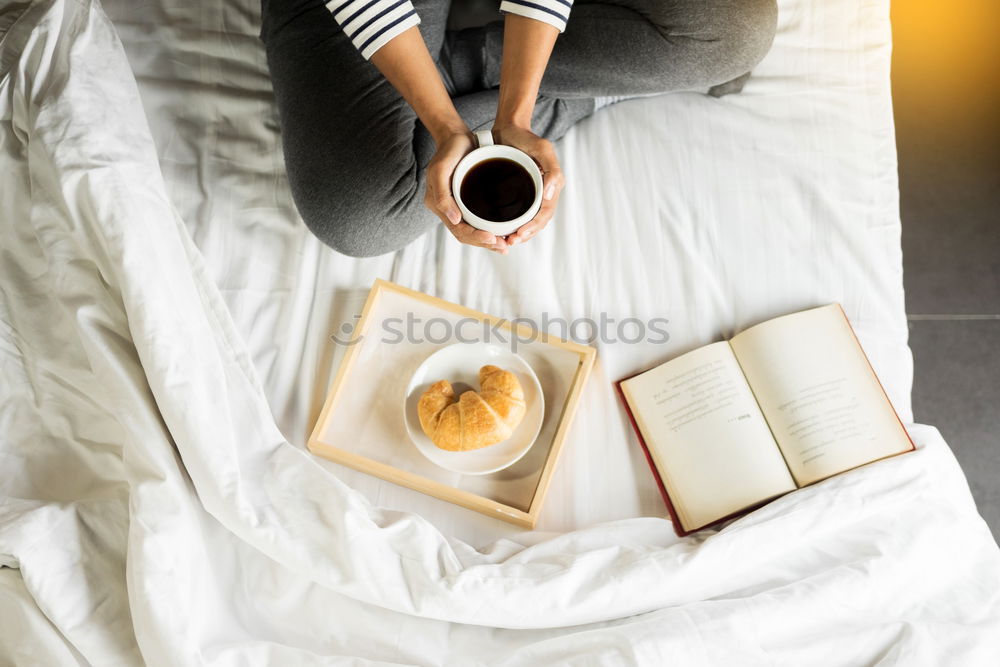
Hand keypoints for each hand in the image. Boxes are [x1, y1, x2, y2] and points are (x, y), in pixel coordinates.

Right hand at [424, 130, 510, 253]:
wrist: (456, 136)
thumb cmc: (450, 149)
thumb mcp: (441, 169)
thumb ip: (442, 195)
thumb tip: (455, 220)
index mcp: (438, 204)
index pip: (458, 229)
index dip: (476, 237)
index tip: (493, 238)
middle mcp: (446, 209)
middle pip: (465, 235)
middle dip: (485, 243)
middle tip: (504, 246)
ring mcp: (456, 206)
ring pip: (472, 231)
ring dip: (488, 241)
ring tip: (505, 245)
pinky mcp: (466, 202)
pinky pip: (476, 221)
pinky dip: (488, 229)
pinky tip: (502, 233)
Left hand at [492, 124, 564, 246]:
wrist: (509, 127)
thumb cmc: (526, 137)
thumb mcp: (543, 149)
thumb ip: (552, 170)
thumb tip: (550, 196)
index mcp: (552, 186)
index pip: (545, 214)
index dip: (533, 228)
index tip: (518, 235)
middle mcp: (543, 192)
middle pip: (537, 222)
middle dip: (525, 235)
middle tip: (509, 243)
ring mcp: (530, 193)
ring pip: (526, 220)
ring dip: (518, 234)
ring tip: (504, 241)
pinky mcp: (517, 192)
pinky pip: (516, 212)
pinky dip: (509, 224)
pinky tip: (498, 229)